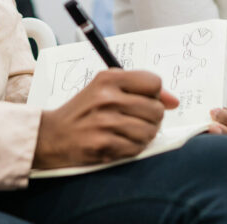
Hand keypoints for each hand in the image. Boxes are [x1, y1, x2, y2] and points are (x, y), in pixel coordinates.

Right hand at [33, 70, 178, 168]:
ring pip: (150, 131)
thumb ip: (140, 90)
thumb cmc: (83, 111)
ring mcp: (105, 122)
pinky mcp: (104, 144)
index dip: (154, 95)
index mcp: (108, 78)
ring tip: (125, 133)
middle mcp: (107, 97)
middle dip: (151, 118)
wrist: (52, 135)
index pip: (154, 82)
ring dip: (143, 136)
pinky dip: (132, 149)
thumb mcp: (105, 89)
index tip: (144, 101)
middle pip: (156, 109)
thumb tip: (174, 101)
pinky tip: (117, 143)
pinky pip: (137, 148)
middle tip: (134, 120)